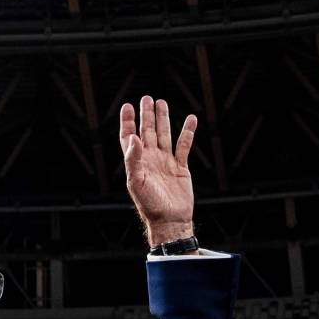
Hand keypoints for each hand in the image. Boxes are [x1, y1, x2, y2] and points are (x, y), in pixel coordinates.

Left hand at [120, 95, 197, 245]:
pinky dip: (187, 132)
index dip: (127, 122)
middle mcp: (150, 159)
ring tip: (162, 102)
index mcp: (137, 162)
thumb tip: (133, 137)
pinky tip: (190, 119)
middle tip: (147, 98)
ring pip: (165, 135)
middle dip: (147, 115)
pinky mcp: (181, 167)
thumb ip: (133, 159)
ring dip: (164, 119)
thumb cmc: (149, 204)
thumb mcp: (136, 181)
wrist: (170, 219)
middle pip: (148, 131)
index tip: (128, 106)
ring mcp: (166, 162)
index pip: (129, 137)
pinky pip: (184, 146)